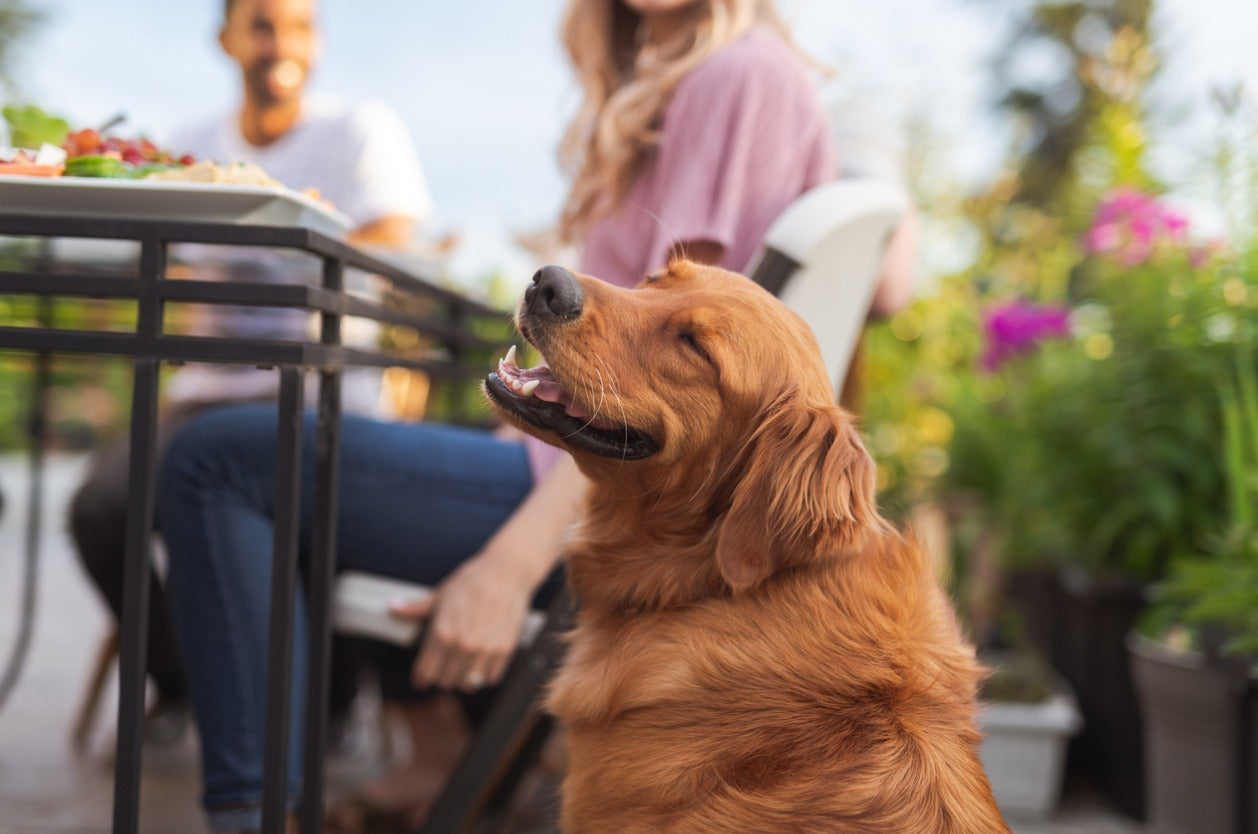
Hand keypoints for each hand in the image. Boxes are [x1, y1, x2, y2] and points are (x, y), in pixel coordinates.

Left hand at [390, 555, 531, 692]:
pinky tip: (481, 663)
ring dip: (463, 679)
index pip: (425, 673)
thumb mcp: (440, 595)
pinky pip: (490, 678)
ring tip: (462, 669)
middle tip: (444, 668)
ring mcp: (484, 650)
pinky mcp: (504, 650)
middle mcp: (462, 645)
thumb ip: (416, 608)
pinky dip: (485, 675)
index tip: (421, 680)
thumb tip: (394, 607)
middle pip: (445, 682)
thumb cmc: (473, 580)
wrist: (506, 572)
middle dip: (442, 677)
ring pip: (468, 684)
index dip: (420, 679)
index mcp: (442, 633)